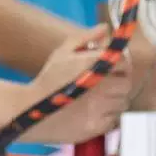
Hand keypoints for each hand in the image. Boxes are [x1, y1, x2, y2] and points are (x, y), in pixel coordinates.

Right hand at [17, 26, 133, 144]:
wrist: (29, 109)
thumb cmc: (48, 79)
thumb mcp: (63, 52)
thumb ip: (85, 38)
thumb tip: (105, 28)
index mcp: (95, 64)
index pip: (125, 63)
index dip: (121, 65)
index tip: (114, 68)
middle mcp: (102, 86)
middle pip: (126, 84)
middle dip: (119, 83)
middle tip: (106, 85)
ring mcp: (100, 108)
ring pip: (121, 103)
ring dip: (114, 101)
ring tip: (98, 100)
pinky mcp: (97, 126)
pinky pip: (113, 120)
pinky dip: (107, 117)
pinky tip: (93, 113)